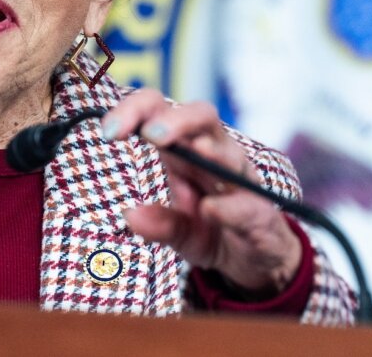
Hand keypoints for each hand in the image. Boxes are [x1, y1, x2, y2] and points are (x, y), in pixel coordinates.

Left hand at [101, 91, 301, 296]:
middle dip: (175, 119)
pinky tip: (211, 209)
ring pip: (230, 152)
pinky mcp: (262, 215)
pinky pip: (249, 205)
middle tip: (149, 135)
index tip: (109, 131)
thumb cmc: (213, 231)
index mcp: (187, 152)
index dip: (135, 111)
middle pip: (201, 115)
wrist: (257, 260)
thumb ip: (159, 224)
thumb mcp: (180, 232)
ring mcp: (242, 182)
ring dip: (212, 149)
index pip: (161, 113)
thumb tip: (131, 215)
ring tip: (195, 150)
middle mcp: (217, 156)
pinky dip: (230, 207)